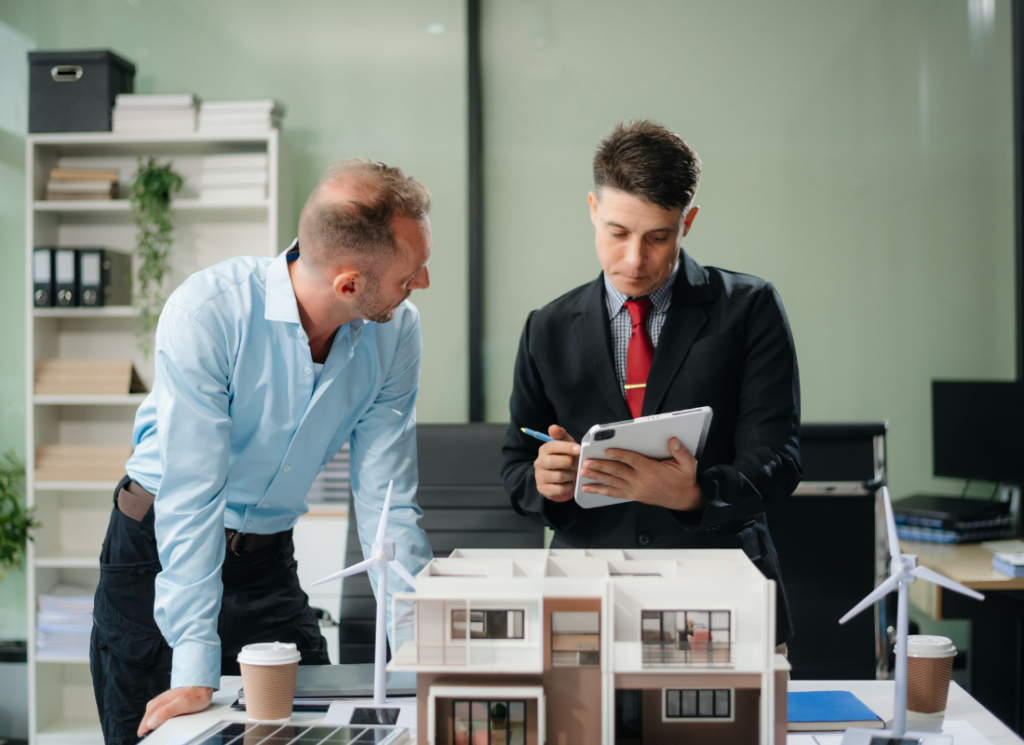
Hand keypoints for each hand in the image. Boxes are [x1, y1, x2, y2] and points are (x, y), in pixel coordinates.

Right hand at [137, 686, 214, 736]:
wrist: (202, 685)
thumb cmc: (195, 695)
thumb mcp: (183, 704)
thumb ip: (166, 712)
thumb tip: (151, 723)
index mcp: (155, 706)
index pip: (143, 727)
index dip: (150, 735)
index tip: (158, 737)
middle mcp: (154, 705)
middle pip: (147, 726)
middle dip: (155, 731)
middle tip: (169, 730)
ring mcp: (158, 705)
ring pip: (153, 723)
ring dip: (160, 727)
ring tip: (172, 725)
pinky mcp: (164, 706)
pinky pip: (160, 719)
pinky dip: (164, 723)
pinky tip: (172, 722)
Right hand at [532, 424, 579, 502]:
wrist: (556, 478)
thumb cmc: (563, 457)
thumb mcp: (564, 444)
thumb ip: (561, 435)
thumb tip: (553, 427)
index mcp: (544, 450)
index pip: (552, 446)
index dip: (566, 447)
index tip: (578, 449)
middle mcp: (539, 462)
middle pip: (553, 462)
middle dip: (568, 462)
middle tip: (575, 463)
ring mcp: (540, 476)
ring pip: (558, 476)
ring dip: (570, 475)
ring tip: (572, 473)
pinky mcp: (543, 489)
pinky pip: (559, 489)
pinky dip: (568, 486)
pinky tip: (568, 482)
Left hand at [580, 437, 702, 510]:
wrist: (684, 499)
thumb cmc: (683, 480)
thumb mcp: (687, 464)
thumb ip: (680, 451)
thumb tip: (673, 440)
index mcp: (652, 470)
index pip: (633, 460)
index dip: (620, 454)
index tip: (607, 450)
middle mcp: (641, 481)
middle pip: (617, 471)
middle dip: (600, 466)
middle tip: (586, 462)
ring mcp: (635, 490)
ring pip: (612, 482)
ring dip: (596, 477)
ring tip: (582, 473)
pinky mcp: (633, 496)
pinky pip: (614, 493)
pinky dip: (600, 491)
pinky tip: (588, 489)